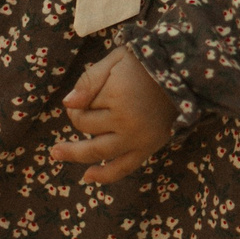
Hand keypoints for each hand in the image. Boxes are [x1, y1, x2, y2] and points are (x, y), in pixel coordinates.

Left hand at [49, 45, 175, 184]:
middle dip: (77, 118)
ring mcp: (137, 138)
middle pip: (86, 127)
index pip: (84, 105)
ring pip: (97, 150)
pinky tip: (87, 177)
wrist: (184, 75)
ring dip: (75, 153)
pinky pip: (123, 168)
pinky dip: (105, 175)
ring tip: (55, 154)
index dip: (81, 98)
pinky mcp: (148, 148)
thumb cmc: (145, 64)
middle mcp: (126, 121)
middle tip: (76, 110)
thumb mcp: (115, 60)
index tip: (91, 89)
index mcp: (118, 96)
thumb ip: (90, 80)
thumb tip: (67, 103)